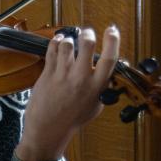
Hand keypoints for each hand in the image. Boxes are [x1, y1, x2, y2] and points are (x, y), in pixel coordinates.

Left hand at [17, 26, 119, 160]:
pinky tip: (58, 40)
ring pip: (67, 46)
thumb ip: (102, 88)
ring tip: (69, 41)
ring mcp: (62, 76)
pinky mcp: (47, 75)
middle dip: (88, 34)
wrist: (48, 129)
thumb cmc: (72, 119)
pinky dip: (55, 42)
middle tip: (87, 32)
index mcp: (96, 86)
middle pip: (87, 46)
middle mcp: (81, 78)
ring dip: (68, 40)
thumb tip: (110, 74)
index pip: (109, 58)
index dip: (113, 40)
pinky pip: (52, 51)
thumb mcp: (95, 106)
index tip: (112, 30)